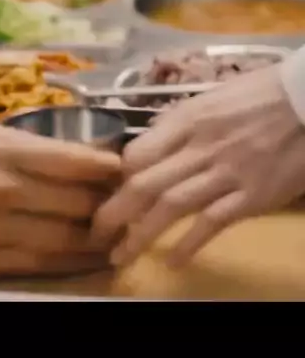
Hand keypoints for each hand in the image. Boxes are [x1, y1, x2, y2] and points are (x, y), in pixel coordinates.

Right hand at [0, 124, 119, 280]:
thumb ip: (27, 147)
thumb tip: (78, 158)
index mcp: (3, 149)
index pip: (76, 161)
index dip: (110, 171)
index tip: (128, 173)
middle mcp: (4, 187)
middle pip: (78, 202)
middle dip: (110, 207)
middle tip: (130, 209)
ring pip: (65, 239)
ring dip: (98, 242)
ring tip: (119, 242)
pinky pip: (38, 266)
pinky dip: (70, 265)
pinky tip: (88, 262)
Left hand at [92, 64, 304, 267]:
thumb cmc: (261, 96)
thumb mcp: (212, 99)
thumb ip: (180, 124)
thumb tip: (151, 147)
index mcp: (187, 119)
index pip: (137, 153)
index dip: (117, 178)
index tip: (111, 194)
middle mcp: (199, 147)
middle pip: (144, 185)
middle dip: (114, 214)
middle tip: (97, 235)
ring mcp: (226, 173)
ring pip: (170, 207)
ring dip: (140, 236)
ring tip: (122, 255)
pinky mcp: (252, 196)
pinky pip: (212, 223)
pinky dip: (189, 244)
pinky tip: (173, 261)